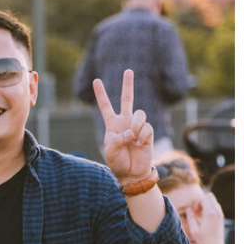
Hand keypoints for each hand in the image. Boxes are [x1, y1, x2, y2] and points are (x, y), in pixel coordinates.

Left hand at [93, 69, 153, 183]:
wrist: (132, 172)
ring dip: (135, 125)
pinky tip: (139, 144)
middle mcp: (125, 122)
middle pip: (128, 98)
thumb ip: (118, 139)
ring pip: (140, 113)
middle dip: (128, 84)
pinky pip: (147, 127)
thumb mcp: (111, 151)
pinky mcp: (148, 133)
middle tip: (128, 71)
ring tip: (133, 139)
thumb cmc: (118, 162)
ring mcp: (137, 126)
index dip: (101, 94)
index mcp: (113, 124)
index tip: (96, 81)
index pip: (106, 106)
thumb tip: (131, 132)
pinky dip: (142, 136)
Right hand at [184, 192, 225, 243]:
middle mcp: (217, 212)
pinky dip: (211, 208)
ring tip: (201, 215)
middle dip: (202, 200)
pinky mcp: (222, 218)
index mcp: (210, 214)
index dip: (197, 202)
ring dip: (207, 204)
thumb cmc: (203, 241)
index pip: (204, 199)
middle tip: (198, 210)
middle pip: (210, 196)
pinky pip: (216, 207)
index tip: (195, 211)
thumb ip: (190, 217)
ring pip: (214, 201)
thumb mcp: (194, 230)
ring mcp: (220, 215)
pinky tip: (206, 217)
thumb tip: (188, 208)